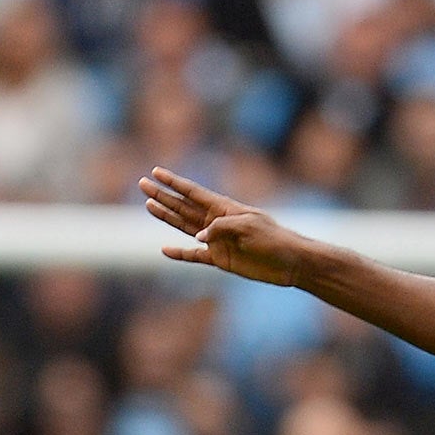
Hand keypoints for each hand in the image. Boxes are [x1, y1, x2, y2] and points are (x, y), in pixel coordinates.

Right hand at [140, 167, 309, 286]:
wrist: (291, 262)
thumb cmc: (274, 239)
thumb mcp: (249, 227)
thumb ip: (221, 227)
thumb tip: (199, 238)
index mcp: (225, 208)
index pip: (194, 192)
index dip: (175, 182)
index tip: (156, 171)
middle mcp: (218, 222)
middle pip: (184, 206)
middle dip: (164, 195)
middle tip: (143, 184)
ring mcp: (217, 240)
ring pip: (185, 226)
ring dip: (167, 216)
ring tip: (149, 205)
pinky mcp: (221, 259)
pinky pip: (195, 256)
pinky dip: (180, 254)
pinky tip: (164, 250)